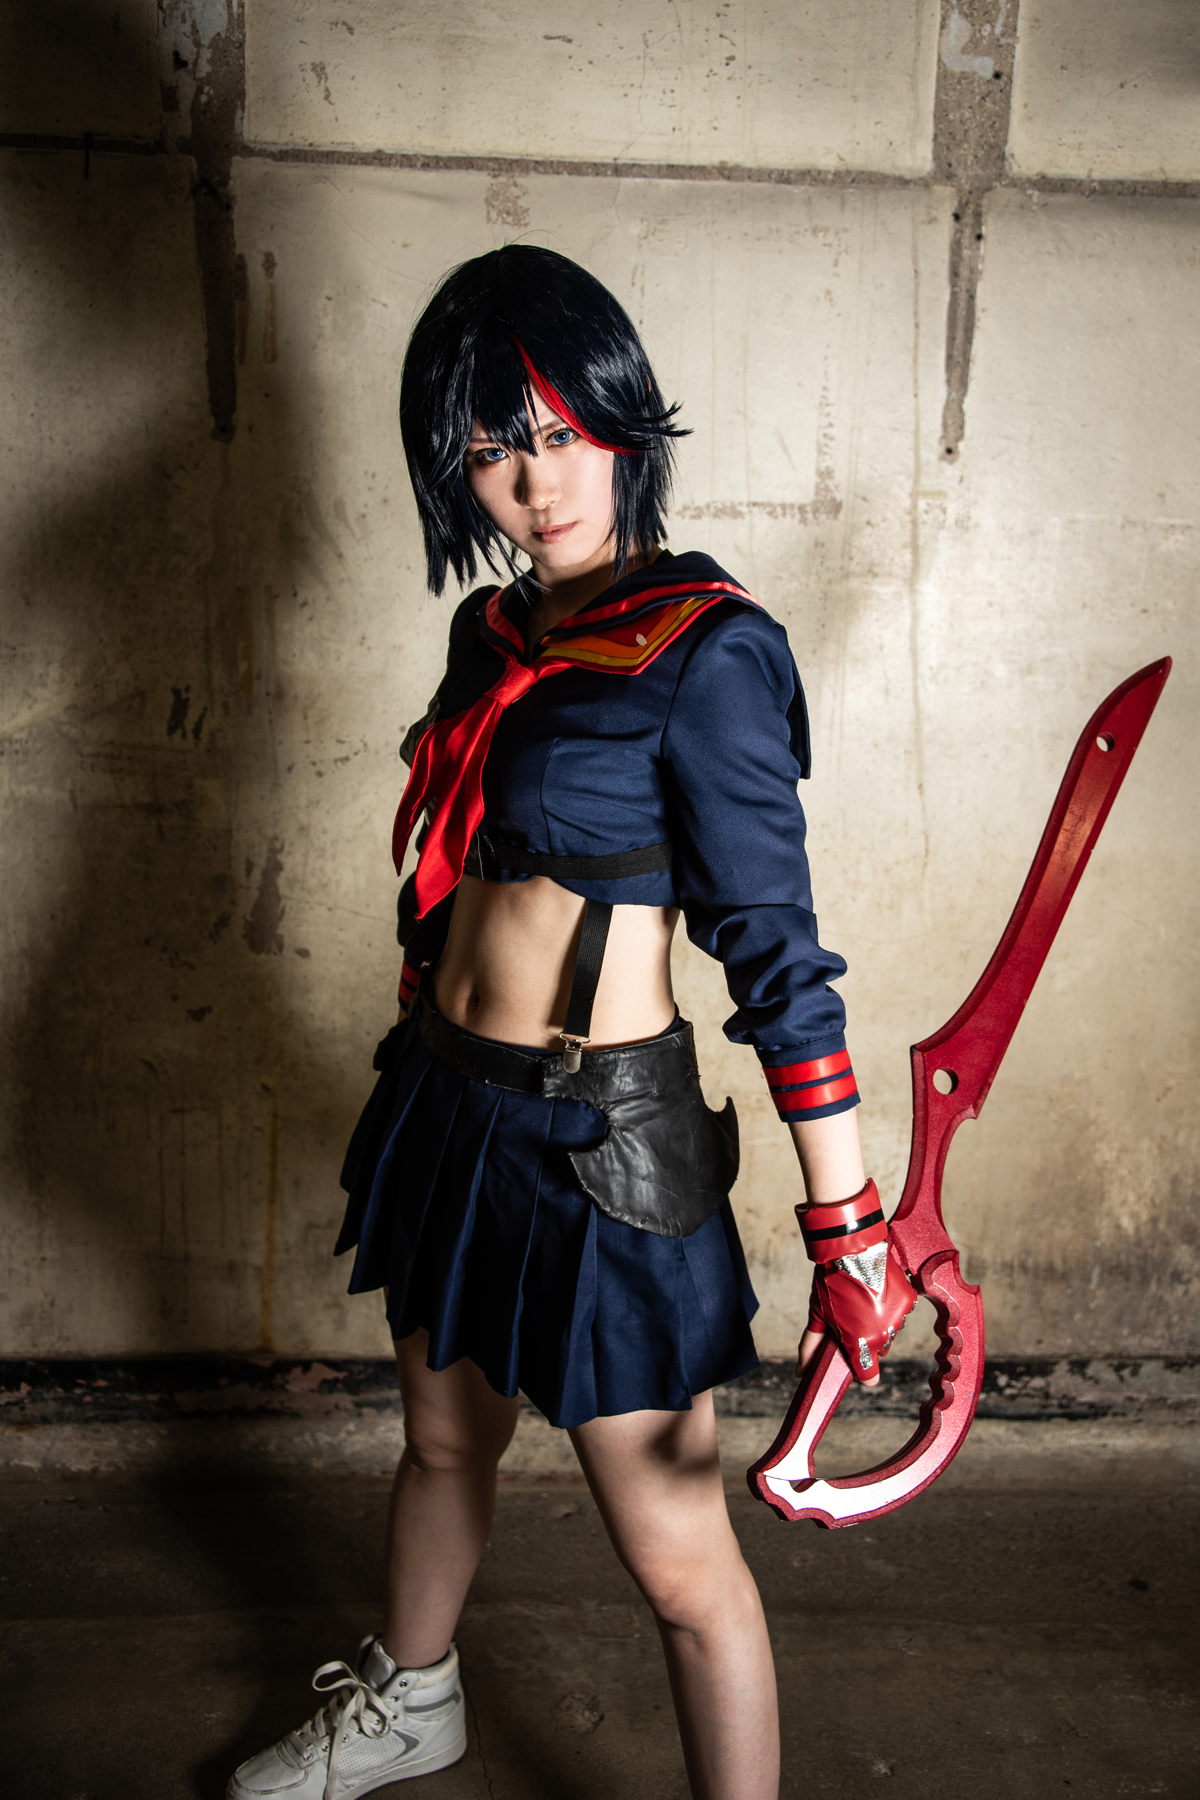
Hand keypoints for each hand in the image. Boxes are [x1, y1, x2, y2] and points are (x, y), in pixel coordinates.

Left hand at [793, 1179, 915, 1387]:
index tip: (855, 1358)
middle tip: (853, 1317)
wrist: (851, 1246)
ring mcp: (899, 1318)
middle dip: (867, 1340)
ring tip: (864, 1299)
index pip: (869, 1377)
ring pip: (891, 1332)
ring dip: (881, 1322)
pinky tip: (877, 1291)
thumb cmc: (831, 1281)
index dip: (862, 1370)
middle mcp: (883, 1335)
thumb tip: (801, 1371)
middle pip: (878, 1351)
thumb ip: (810, 1346)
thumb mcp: (818, 1314)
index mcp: (860, 1344)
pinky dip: (892, 1306)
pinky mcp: (909, 1301)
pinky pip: (901, 1313)